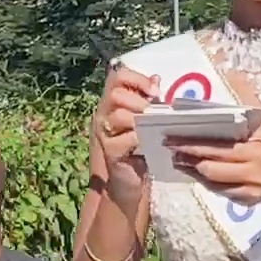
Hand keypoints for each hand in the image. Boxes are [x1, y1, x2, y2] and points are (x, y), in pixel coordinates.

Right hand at [95, 64, 156, 205]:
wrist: (128, 183)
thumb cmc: (139, 150)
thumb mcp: (145, 122)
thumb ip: (148, 100)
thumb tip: (156, 78)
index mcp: (112, 103)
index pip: (117, 76)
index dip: (136, 78)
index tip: (155, 91)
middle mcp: (104, 115)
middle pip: (116, 94)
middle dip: (139, 100)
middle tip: (153, 112)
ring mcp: (105, 134)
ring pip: (119, 115)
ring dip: (141, 119)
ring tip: (154, 127)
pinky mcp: (111, 152)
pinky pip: (126, 138)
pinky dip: (141, 138)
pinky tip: (150, 143)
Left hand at [167, 125, 260, 205]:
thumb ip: (237, 130)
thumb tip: (203, 123)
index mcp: (256, 149)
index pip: (218, 147)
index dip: (193, 145)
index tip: (173, 140)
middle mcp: (253, 170)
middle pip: (211, 166)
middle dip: (188, 158)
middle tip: (170, 150)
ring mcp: (249, 189)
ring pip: (211, 181)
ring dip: (192, 171)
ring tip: (178, 161)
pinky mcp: (244, 201)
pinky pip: (218, 190)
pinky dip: (204, 181)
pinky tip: (195, 172)